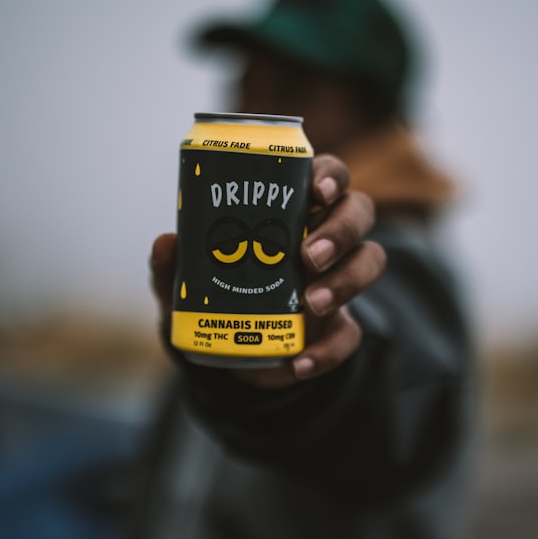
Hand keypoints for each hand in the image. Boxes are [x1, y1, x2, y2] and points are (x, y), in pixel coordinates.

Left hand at [150, 154, 385, 388]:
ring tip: (312, 304)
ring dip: (347, 280)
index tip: (319, 190)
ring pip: (370, 261)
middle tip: (308, 255)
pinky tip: (299, 363)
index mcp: (293, 208)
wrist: (226, 353)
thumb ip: (173, 267)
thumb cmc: (211, 295)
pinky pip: (349, 335)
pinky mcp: (336, 327)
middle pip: (359, 211)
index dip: (331, 175)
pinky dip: (327, 351)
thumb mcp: (184, 284)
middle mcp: (324, 236)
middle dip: (342, 230)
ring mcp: (336, 280)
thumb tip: (166, 243)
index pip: (327, 175)